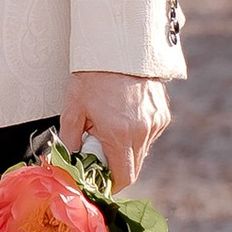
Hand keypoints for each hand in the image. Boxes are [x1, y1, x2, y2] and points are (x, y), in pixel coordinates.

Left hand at [60, 71, 171, 190]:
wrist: (117, 47)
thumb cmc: (92, 77)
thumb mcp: (73, 110)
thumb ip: (70, 142)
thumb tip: (68, 162)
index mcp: (120, 134)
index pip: (123, 177)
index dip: (111, 184)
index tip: (100, 180)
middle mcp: (143, 131)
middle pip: (134, 166)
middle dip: (116, 166)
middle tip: (99, 152)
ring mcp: (156, 122)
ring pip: (142, 151)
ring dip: (126, 149)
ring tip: (109, 128)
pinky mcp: (162, 113)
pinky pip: (149, 134)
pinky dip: (136, 134)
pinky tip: (123, 117)